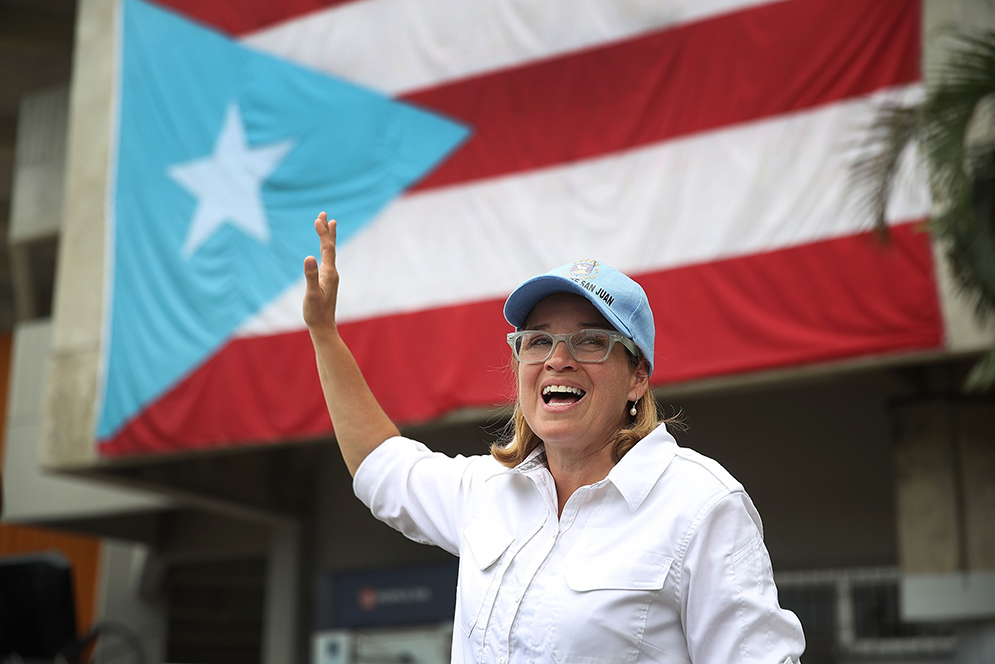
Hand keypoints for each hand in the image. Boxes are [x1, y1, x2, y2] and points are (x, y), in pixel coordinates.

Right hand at [303, 211, 339, 332]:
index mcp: (329, 273)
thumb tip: (309, 258)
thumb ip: (310, 276)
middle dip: (327, 231)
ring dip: (328, 239)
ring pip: (330, 253)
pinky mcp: (327, 282)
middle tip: (325, 214)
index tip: (319, 218)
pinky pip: (327, 261)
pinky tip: (323, 252)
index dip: (323, 233)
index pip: (327, 248)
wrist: (323, 327)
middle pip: (331, 247)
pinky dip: (325, 251)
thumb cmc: (316, 313)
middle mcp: (332, 273)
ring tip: (330, 225)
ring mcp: (330, 277)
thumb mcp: (311, 294)